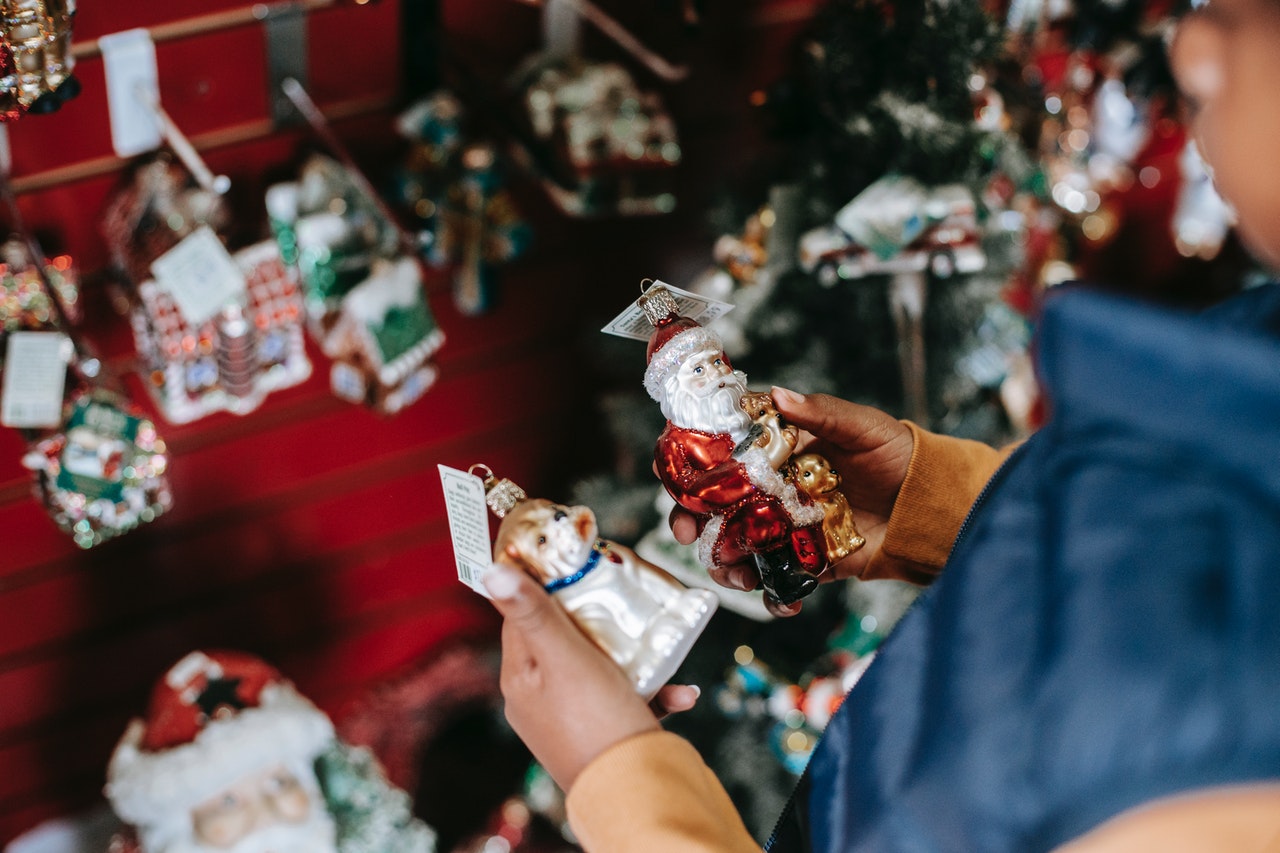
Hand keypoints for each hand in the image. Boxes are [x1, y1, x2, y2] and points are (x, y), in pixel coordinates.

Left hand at [482, 561, 698, 790]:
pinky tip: (680, 693)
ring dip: (635, 656)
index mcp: (520, 677)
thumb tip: (492, 571)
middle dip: (600, 619)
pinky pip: (626, 700)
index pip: (523, 615)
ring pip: (601, 668)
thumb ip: (534, 614)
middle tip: (626, 598)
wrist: (633, 793)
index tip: (576, 561)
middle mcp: (539, 698)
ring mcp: (570, 719)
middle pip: (565, 638)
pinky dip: (654, 691)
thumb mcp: (565, 657)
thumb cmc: (596, 724)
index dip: (547, 585)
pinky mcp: (603, 736)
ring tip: (661, 647)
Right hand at [668, 387, 913, 614]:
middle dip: (690, 519)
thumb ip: (821, 412)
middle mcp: (772, 488)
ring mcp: (785, 527)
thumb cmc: (896, 455)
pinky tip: (780, 600)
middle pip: (714, 503)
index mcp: (777, 449)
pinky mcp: (806, 561)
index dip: (690, 460)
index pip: (721, 450)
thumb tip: (780, 395)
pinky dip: (772, 596)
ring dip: (723, 563)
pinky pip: (777, 581)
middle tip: (685, 530)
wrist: (932, 507)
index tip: (673, 472)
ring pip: (735, 546)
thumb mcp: (862, 427)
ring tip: (733, 574)